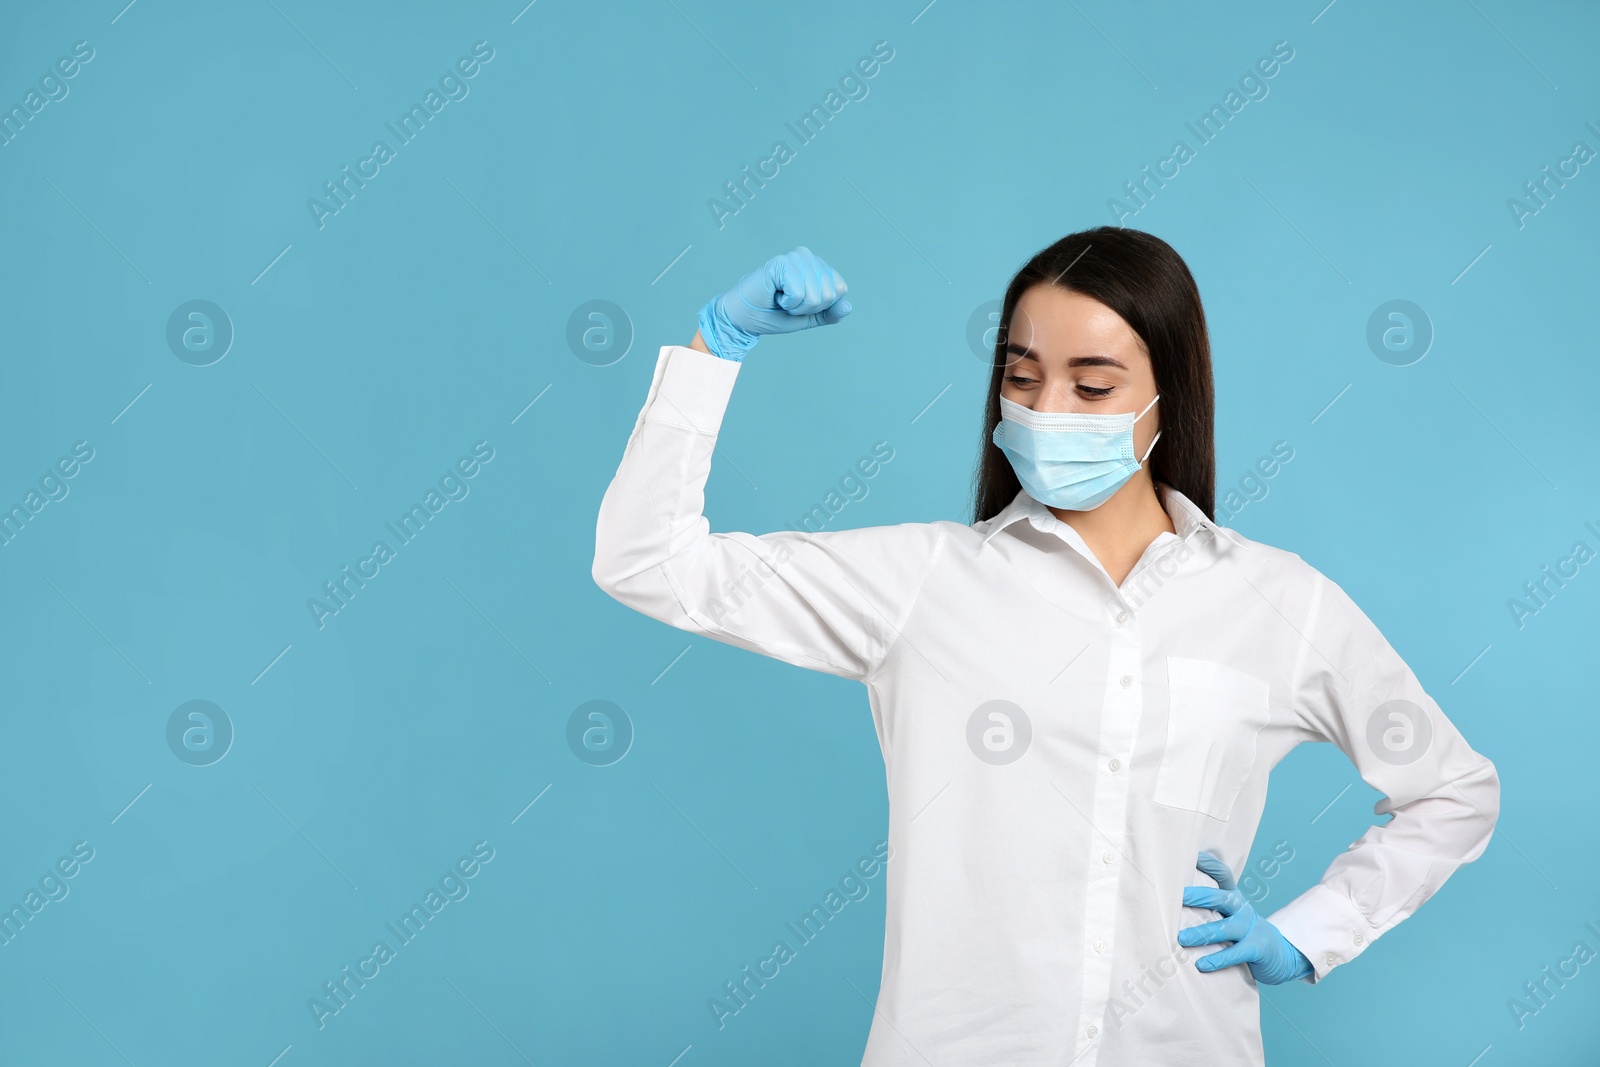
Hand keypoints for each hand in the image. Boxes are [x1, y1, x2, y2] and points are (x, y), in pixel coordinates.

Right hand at [696, 246, 851, 360]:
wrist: (744, 318)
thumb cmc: (773, 315)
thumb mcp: (808, 317)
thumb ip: (829, 313)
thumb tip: (848, 306)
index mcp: (817, 266)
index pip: (840, 289)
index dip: (820, 306)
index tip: (799, 304)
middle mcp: (808, 257)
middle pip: (830, 294)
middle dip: (809, 308)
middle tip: (788, 303)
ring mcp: (795, 257)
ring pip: (816, 295)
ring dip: (797, 307)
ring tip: (781, 299)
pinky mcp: (782, 263)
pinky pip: (799, 293)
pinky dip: (788, 303)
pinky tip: (775, 295)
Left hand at [1178, 851, 1313, 984]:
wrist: (1283, 955)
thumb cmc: (1245, 933)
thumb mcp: (1230, 916)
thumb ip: (1209, 908)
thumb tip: (1172, 902)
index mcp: (1235, 898)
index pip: (1223, 874)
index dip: (1209, 863)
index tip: (1191, 855)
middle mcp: (1243, 909)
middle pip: (1221, 898)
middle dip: (1199, 896)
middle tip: (1177, 897)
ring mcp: (1251, 928)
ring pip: (1225, 928)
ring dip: (1202, 933)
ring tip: (1181, 938)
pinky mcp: (1257, 948)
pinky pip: (1236, 953)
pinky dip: (1218, 959)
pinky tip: (1201, 965)